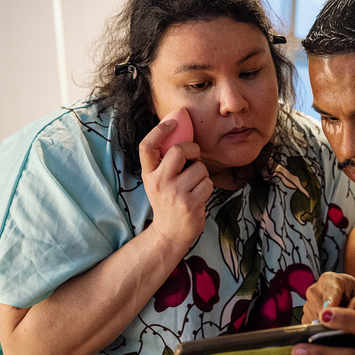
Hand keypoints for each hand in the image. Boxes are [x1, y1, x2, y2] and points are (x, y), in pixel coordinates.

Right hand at [139, 118, 212, 249]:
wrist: (170, 233)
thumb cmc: (169, 202)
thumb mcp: (159, 182)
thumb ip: (165, 163)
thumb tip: (181, 134)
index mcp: (149, 174)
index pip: (147, 147)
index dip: (159, 130)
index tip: (173, 121)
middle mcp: (158, 182)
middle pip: (178, 151)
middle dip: (192, 149)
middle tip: (194, 156)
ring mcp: (174, 193)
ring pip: (199, 168)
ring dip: (202, 174)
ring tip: (195, 185)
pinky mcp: (189, 203)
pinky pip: (207, 183)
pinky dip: (207, 187)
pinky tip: (199, 196)